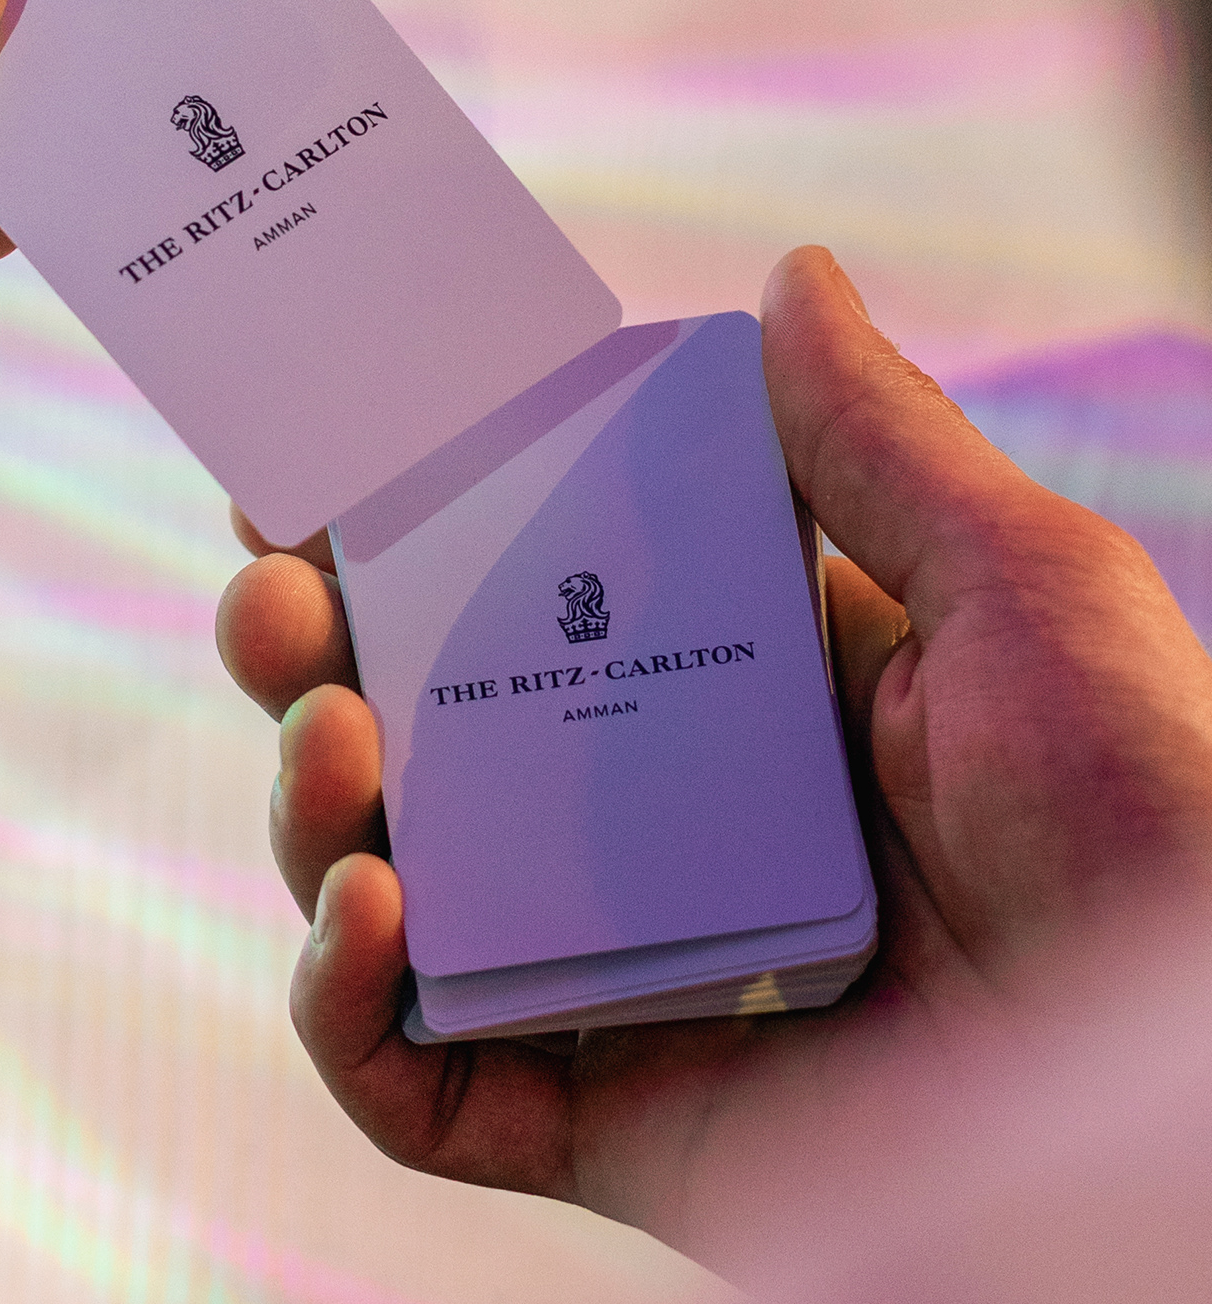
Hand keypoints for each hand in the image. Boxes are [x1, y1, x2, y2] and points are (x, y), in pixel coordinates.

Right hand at [216, 248, 1211, 1261]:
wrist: (1197, 1099)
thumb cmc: (1150, 817)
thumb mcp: (1017, 586)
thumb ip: (879, 439)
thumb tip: (790, 278)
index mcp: (738, 688)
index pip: (523, 591)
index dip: (401, 532)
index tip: (312, 472)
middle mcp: (655, 822)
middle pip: (424, 729)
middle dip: (312, 652)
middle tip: (273, 593)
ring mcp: (619, 971)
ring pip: (391, 887)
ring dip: (310, 805)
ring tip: (332, 740)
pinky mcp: (608, 1115)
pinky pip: (423, 1082)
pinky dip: (346, 1006)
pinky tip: (368, 919)